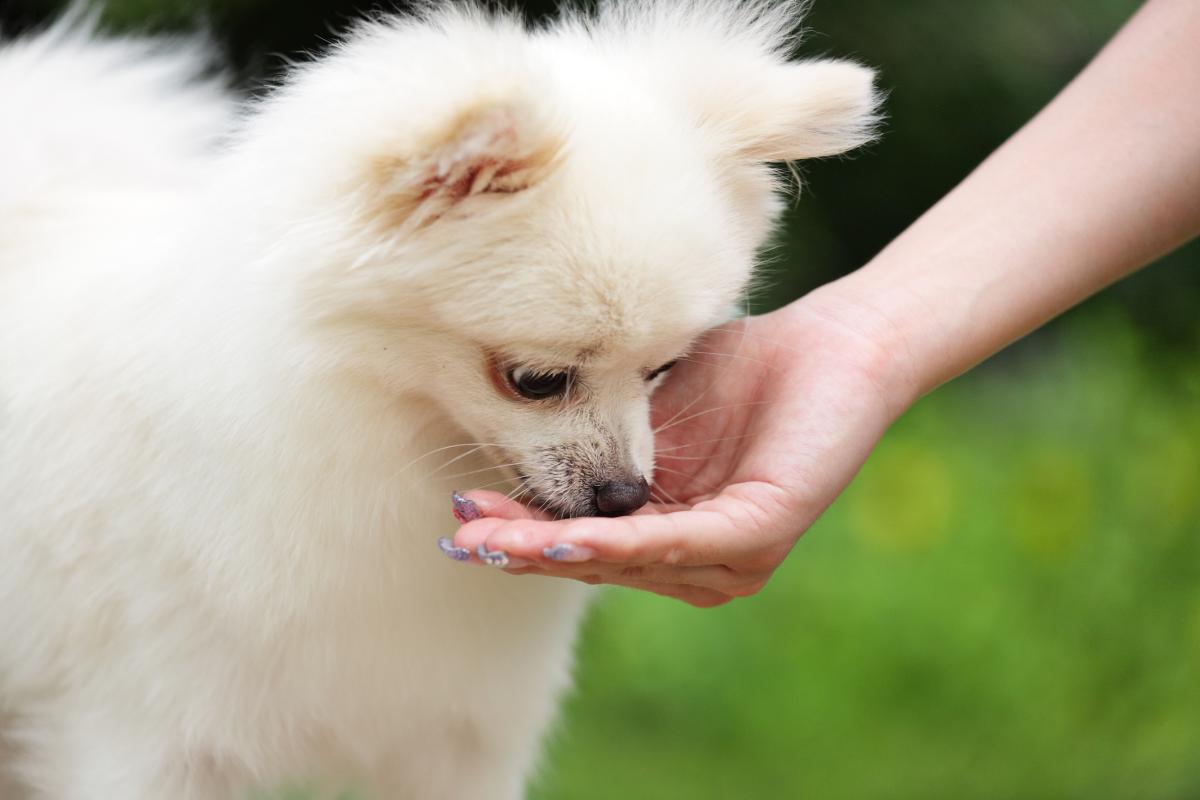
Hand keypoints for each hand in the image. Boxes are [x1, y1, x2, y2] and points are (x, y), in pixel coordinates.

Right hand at [449, 290, 915, 605]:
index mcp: (669, 529)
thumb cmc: (745, 370)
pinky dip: (619, 544)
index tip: (463, 515)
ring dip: (556, 552)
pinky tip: (568, 538)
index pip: (585, 543)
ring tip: (496, 542)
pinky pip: (678, 543)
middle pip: (597, 563)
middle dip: (525, 551)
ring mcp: (731, 556)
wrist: (833, 341)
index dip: (524, 533)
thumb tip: (517, 443)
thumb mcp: (649, 410)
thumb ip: (597, 440)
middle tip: (462, 541)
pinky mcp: (760, 533)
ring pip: (628, 561)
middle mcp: (698, 557)